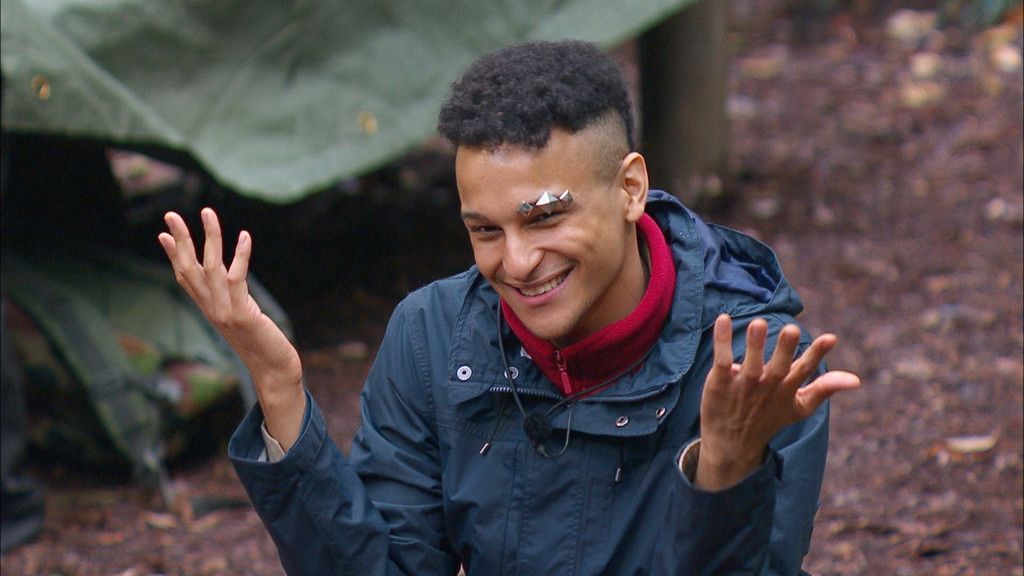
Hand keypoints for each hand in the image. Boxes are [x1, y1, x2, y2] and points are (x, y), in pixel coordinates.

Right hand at [158, 208, 304, 448]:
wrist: (273, 369)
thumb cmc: (262, 343)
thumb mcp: (240, 318)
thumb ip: (231, 300)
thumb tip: (229, 280)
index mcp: (209, 308)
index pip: (185, 277)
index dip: (173, 255)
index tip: (162, 233)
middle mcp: (211, 309)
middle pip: (190, 268)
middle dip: (180, 240)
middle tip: (171, 214)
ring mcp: (224, 311)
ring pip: (211, 267)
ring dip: (209, 238)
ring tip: (207, 213)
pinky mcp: (242, 313)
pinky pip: (237, 278)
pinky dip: (240, 256)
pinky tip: (244, 236)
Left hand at [695, 314, 859, 490]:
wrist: (731, 443)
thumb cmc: (769, 419)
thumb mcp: (800, 407)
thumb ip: (825, 389)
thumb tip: (856, 380)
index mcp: (787, 389)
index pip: (805, 370)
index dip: (817, 355)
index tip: (831, 338)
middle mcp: (767, 386)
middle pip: (778, 367)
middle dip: (785, 350)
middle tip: (791, 329)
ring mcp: (743, 385)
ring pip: (750, 364)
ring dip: (754, 344)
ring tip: (758, 323)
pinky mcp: (720, 381)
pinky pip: (722, 359)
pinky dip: (722, 341)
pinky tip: (723, 319)